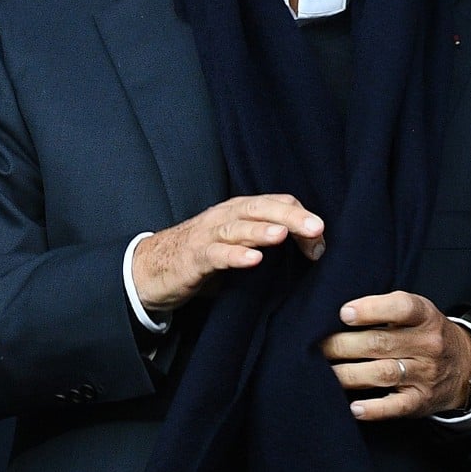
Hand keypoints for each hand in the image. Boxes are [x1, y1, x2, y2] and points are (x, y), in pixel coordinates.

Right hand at [131, 193, 325, 314]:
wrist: (149, 268)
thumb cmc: (200, 254)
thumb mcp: (236, 244)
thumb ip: (265, 241)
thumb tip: (312, 249)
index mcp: (237, 212)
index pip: (274, 203)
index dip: (301, 218)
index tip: (321, 243)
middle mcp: (223, 217)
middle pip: (258, 208)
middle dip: (289, 216)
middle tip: (316, 228)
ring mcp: (206, 237)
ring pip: (237, 227)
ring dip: (261, 230)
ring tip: (283, 234)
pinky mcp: (193, 259)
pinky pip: (215, 255)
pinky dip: (234, 255)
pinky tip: (253, 259)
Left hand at [322, 291, 470, 420]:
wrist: (466, 366)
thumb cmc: (424, 332)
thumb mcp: (415, 311)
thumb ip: (383, 308)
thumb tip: (336, 312)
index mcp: (425, 317)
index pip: (402, 308)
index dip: (371, 309)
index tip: (343, 313)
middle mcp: (428, 345)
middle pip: (380, 343)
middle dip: (342, 345)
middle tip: (315, 345)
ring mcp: (425, 374)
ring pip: (383, 373)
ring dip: (348, 373)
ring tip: (322, 370)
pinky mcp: (421, 400)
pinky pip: (396, 406)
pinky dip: (374, 408)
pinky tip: (354, 408)